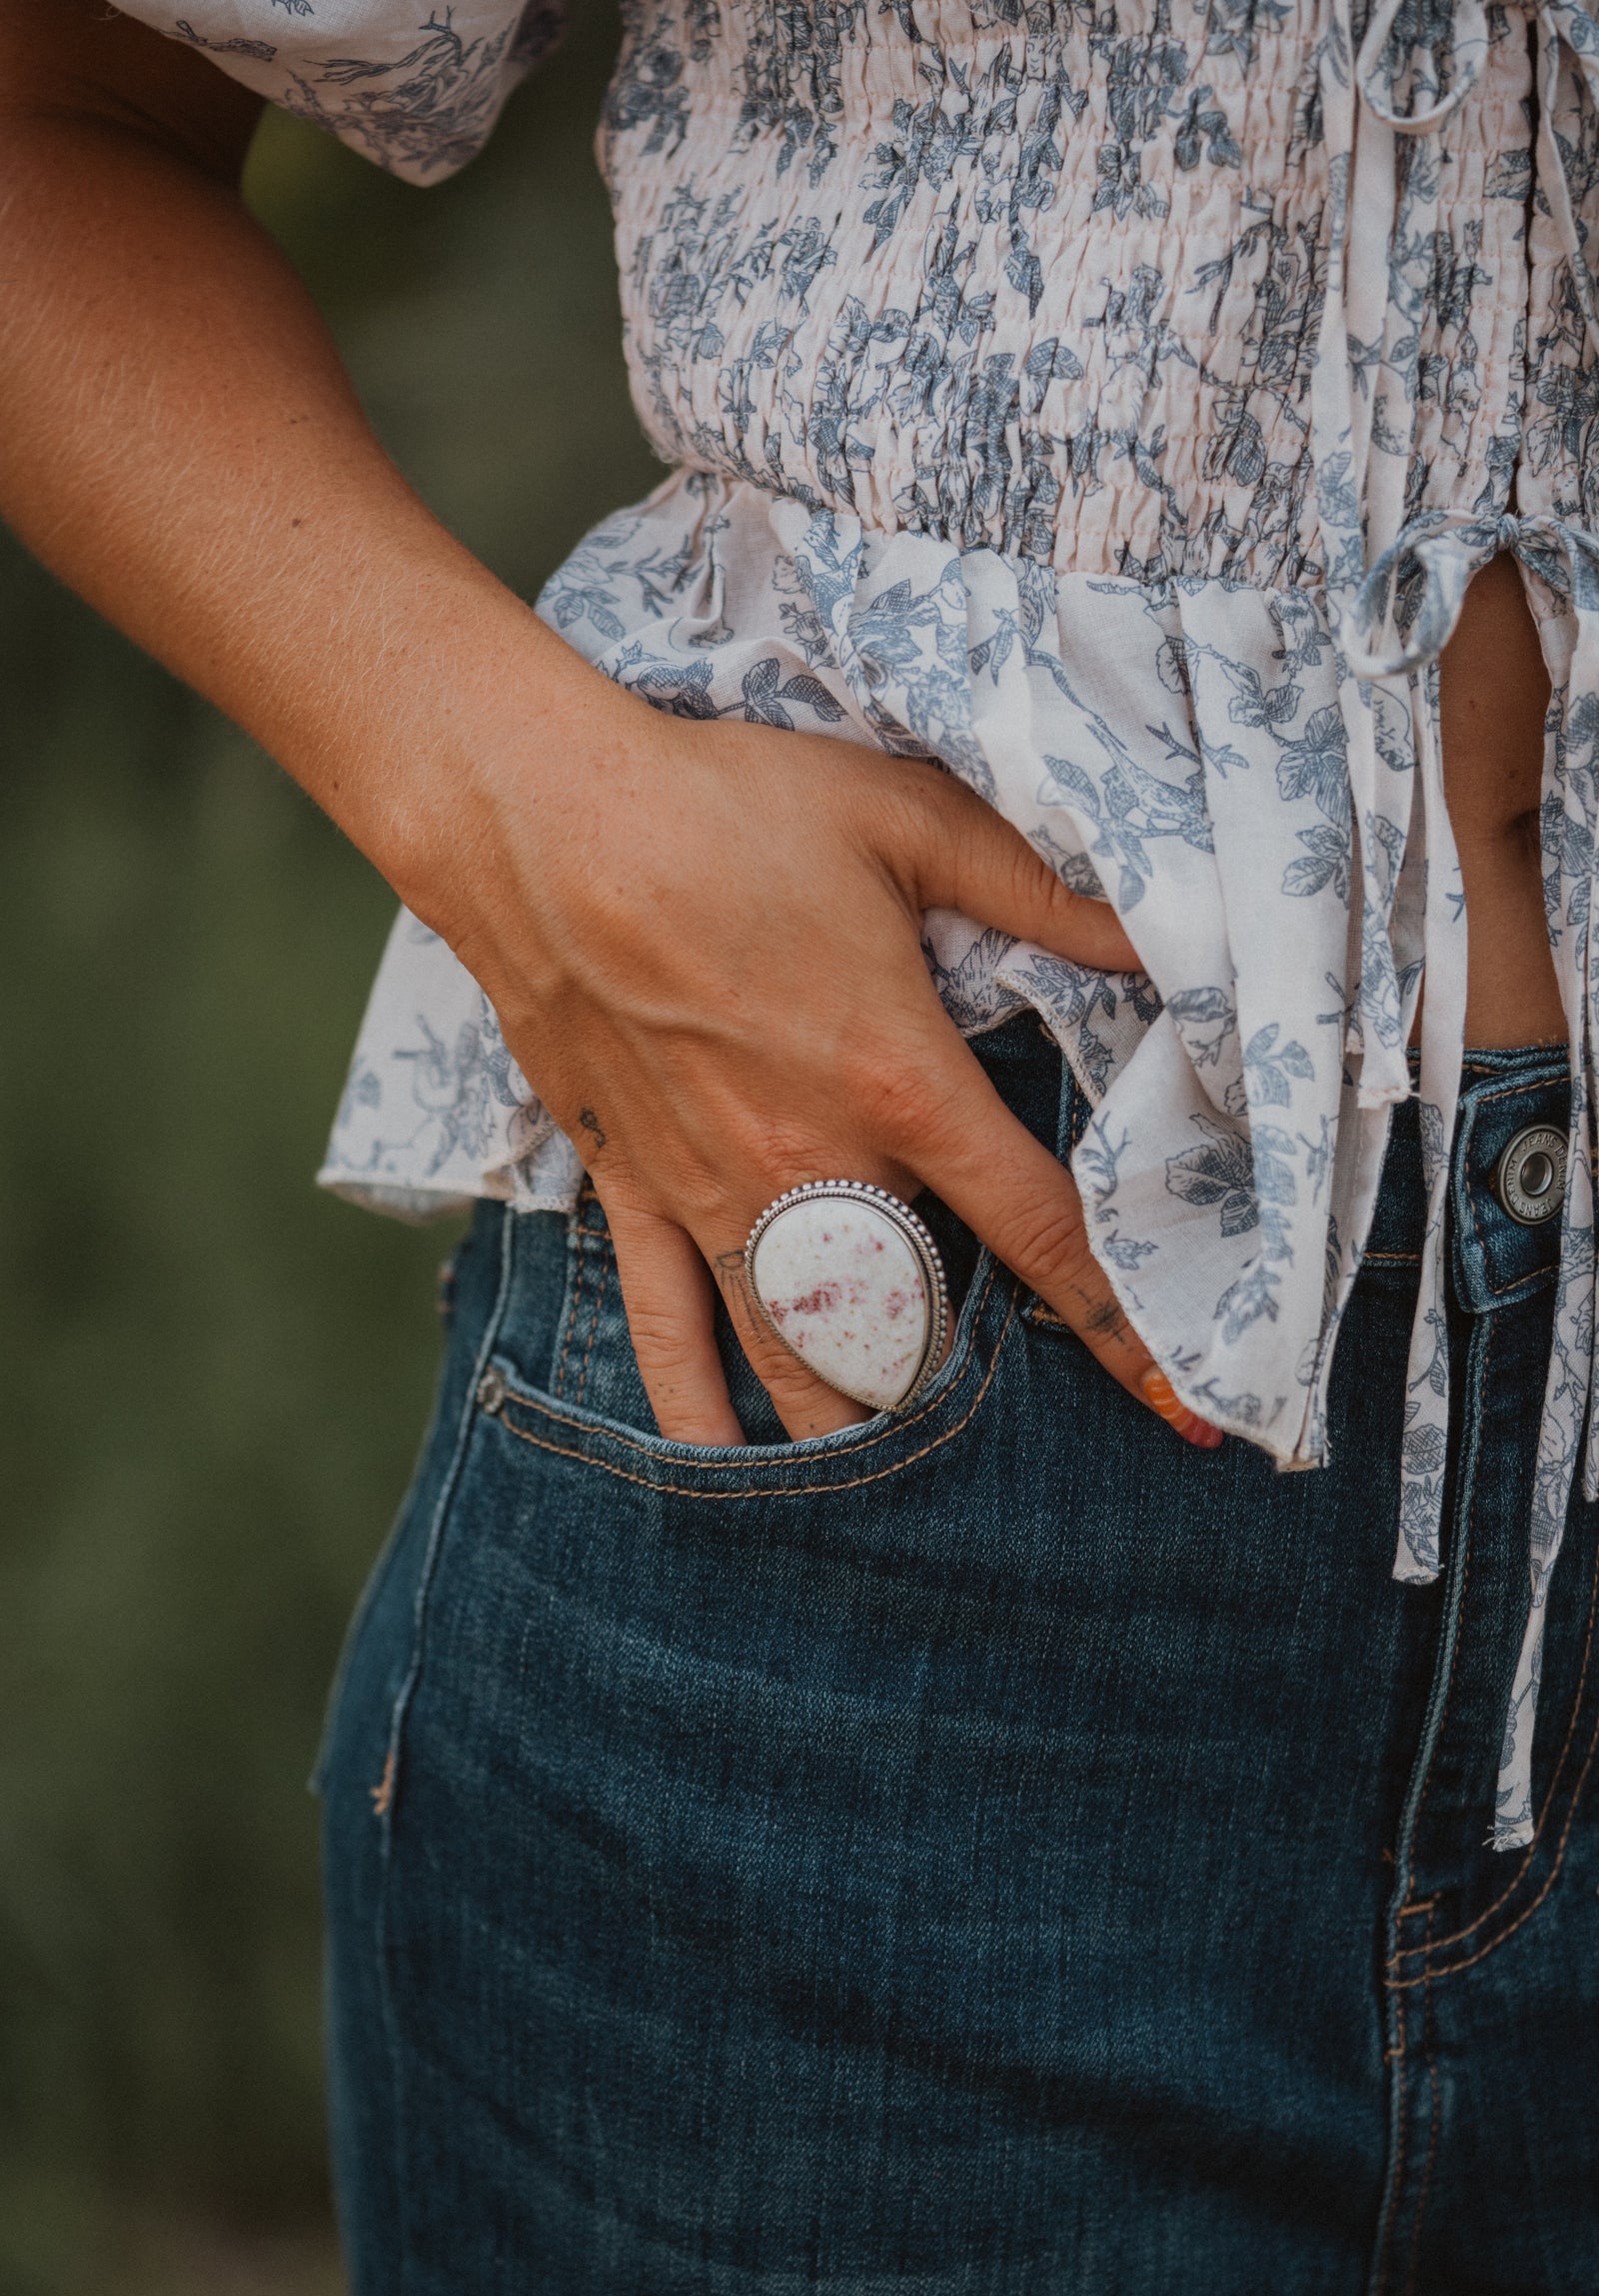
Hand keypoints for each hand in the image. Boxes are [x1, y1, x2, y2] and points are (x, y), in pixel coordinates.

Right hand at [422, 685, 1221, 1450]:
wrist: (538, 821)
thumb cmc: (726, 807)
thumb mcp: (906, 819)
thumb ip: (1039, 889)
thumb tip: (1156, 934)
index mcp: (899, 1086)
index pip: (1040, 1236)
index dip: (1123, 1332)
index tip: (1181, 1409)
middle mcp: (813, 1170)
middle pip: (922, 1327)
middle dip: (983, 1390)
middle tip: (1037, 1439)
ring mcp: (714, 1196)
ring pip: (802, 1358)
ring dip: (864, 1423)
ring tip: (915, 1462)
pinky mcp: (633, 1191)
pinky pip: (664, 1332)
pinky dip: (697, 1411)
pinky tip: (726, 1466)